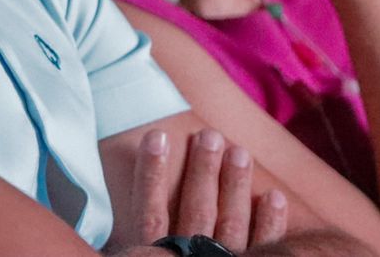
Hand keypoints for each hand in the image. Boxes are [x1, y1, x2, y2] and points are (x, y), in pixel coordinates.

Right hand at [129, 129, 288, 252]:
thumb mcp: (140, 256)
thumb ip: (138, 238)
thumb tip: (104, 196)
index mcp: (157, 255)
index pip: (151, 211)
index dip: (152, 172)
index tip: (157, 136)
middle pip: (197, 210)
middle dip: (203, 170)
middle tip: (210, 135)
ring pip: (230, 223)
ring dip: (235, 186)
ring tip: (239, 152)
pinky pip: (265, 247)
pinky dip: (270, 223)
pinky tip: (274, 197)